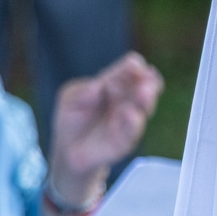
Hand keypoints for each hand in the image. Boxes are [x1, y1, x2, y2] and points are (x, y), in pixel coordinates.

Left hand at [48, 51, 161, 206]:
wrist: (68, 150)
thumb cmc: (72, 118)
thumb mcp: (69, 99)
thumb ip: (82, 92)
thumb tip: (97, 87)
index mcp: (117, 83)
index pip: (130, 70)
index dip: (133, 66)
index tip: (132, 65)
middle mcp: (129, 99)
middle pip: (146, 85)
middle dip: (148, 81)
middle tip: (147, 77)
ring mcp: (130, 120)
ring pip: (145, 107)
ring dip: (146, 99)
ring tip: (145, 92)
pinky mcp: (126, 140)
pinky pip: (133, 131)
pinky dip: (133, 122)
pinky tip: (131, 114)